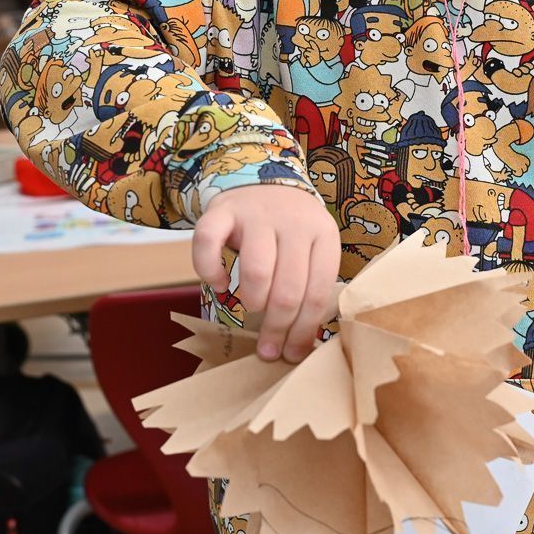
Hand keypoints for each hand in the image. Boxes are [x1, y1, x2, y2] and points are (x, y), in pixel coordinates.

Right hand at [191, 185, 341, 361]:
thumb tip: (299, 346)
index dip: (304, 330)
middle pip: (288, 288)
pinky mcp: (223, 210)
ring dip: (253, 301)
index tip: (292, 353)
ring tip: (252, 310)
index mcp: (323, 235)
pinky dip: (210, 271)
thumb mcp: (311, 250)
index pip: (317, 293)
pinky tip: (217, 283)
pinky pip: (209, 244)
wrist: (263, 180)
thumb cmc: (290, 231)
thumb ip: (308, 287)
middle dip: (277, 327)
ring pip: (256, 271)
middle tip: (268, 349)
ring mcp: (257, 213)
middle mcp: (293, 222)